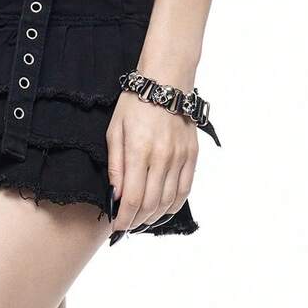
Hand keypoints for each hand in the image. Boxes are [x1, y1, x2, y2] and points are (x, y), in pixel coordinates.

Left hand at [106, 92, 197, 237]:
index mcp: (139, 152)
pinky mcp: (192, 155)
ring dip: (153, 217)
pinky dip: (172, 206)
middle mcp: (162, 157)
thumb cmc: (135, 104)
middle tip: (127, 226)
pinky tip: (161, 211)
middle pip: (150, 205)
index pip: (132, 199)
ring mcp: (180, 157)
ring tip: (141, 220)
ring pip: (167, 202)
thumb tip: (115, 196)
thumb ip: (115, 166)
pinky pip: (184, 190)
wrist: (167, 80)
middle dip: (136, 221)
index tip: (116, 227)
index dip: (123, 219)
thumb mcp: (115, 131)